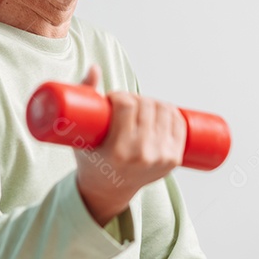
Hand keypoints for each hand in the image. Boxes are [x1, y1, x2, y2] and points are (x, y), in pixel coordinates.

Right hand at [74, 66, 186, 224]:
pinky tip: (159, 110)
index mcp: (119, 151)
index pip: (127, 106)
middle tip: (124, 103)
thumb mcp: (80, 137)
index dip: (119, 96)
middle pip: (146, 106)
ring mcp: (161, 157)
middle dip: (135, 98)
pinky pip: (178, 124)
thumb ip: (85, 99)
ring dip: (152, 102)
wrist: (109, 191)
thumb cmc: (91, 160)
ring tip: (139, 107)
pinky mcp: (173, 159)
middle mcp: (143, 154)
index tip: (111, 100)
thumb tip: (94, 68)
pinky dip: (170, 111)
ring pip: (164, 110)